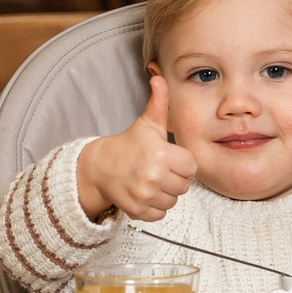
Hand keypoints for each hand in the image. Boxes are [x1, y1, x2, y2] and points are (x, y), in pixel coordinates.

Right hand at [75, 75, 196, 221]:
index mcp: (161, 154)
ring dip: (165, 193)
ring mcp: (145, 195)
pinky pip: (160, 214)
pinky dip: (155, 207)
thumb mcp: (146, 123)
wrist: (100, 167)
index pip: (191, 166)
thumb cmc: (129, 144)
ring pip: (173, 201)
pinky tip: (145, 192)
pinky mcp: (138, 210)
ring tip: (151, 180)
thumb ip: (158, 102)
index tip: (168, 157)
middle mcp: (154, 176)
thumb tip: (159, 78)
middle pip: (184, 186)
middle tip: (158, 168)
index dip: (181, 161)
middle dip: (174, 178)